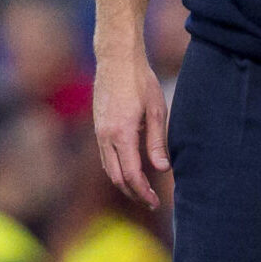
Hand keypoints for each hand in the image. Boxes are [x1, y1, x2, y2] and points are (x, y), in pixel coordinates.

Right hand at [93, 47, 168, 208]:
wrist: (116, 59)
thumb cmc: (140, 81)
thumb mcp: (156, 110)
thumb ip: (157, 142)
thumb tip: (162, 170)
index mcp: (121, 134)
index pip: (131, 174)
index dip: (143, 192)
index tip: (155, 202)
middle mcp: (105, 137)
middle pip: (116, 177)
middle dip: (133, 193)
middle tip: (151, 202)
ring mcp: (99, 132)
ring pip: (108, 169)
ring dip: (123, 183)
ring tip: (142, 191)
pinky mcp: (98, 127)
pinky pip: (104, 157)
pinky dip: (116, 169)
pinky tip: (129, 170)